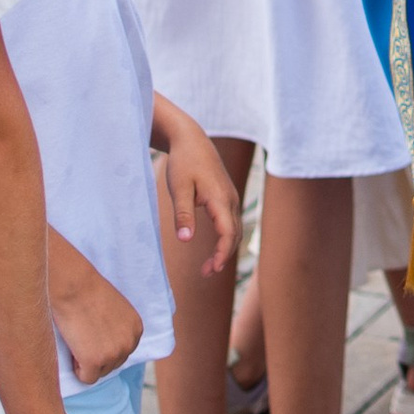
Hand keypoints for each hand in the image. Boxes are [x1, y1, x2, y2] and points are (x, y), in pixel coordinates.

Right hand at [48, 242, 142, 385]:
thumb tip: (109, 344)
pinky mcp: (95, 361)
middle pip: (112, 364)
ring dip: (86, 361)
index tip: (92, 331)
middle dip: (96, 355)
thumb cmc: (87, 291)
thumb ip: (117, 327)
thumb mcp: (115, 309)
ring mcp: (114, 354)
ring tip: (78, 339)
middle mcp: (130, 343)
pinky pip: (86, 378)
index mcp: (136, 329)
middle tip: (82, 335)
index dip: (103, 345)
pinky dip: (77, 369)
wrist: (73, 285)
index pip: (121, 351)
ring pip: (99, 373)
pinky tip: (73, 348)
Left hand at [154, 102, 241, 279]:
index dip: (221, 254)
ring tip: (207, 266)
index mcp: (220, 199)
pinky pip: (231, 222)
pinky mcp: (226, 196)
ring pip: (235, 229)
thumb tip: (186, 241)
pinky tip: (214, 247)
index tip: (211, 270)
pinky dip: (225, 238)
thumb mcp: (178, 189)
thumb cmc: (183, 162)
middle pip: (234, 235)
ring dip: (224, 248)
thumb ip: (183, 215)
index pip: (227, 233)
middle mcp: (230, 199)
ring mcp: (230, 198)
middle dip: (223, 256)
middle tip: (205, 273)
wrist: (191, 139)